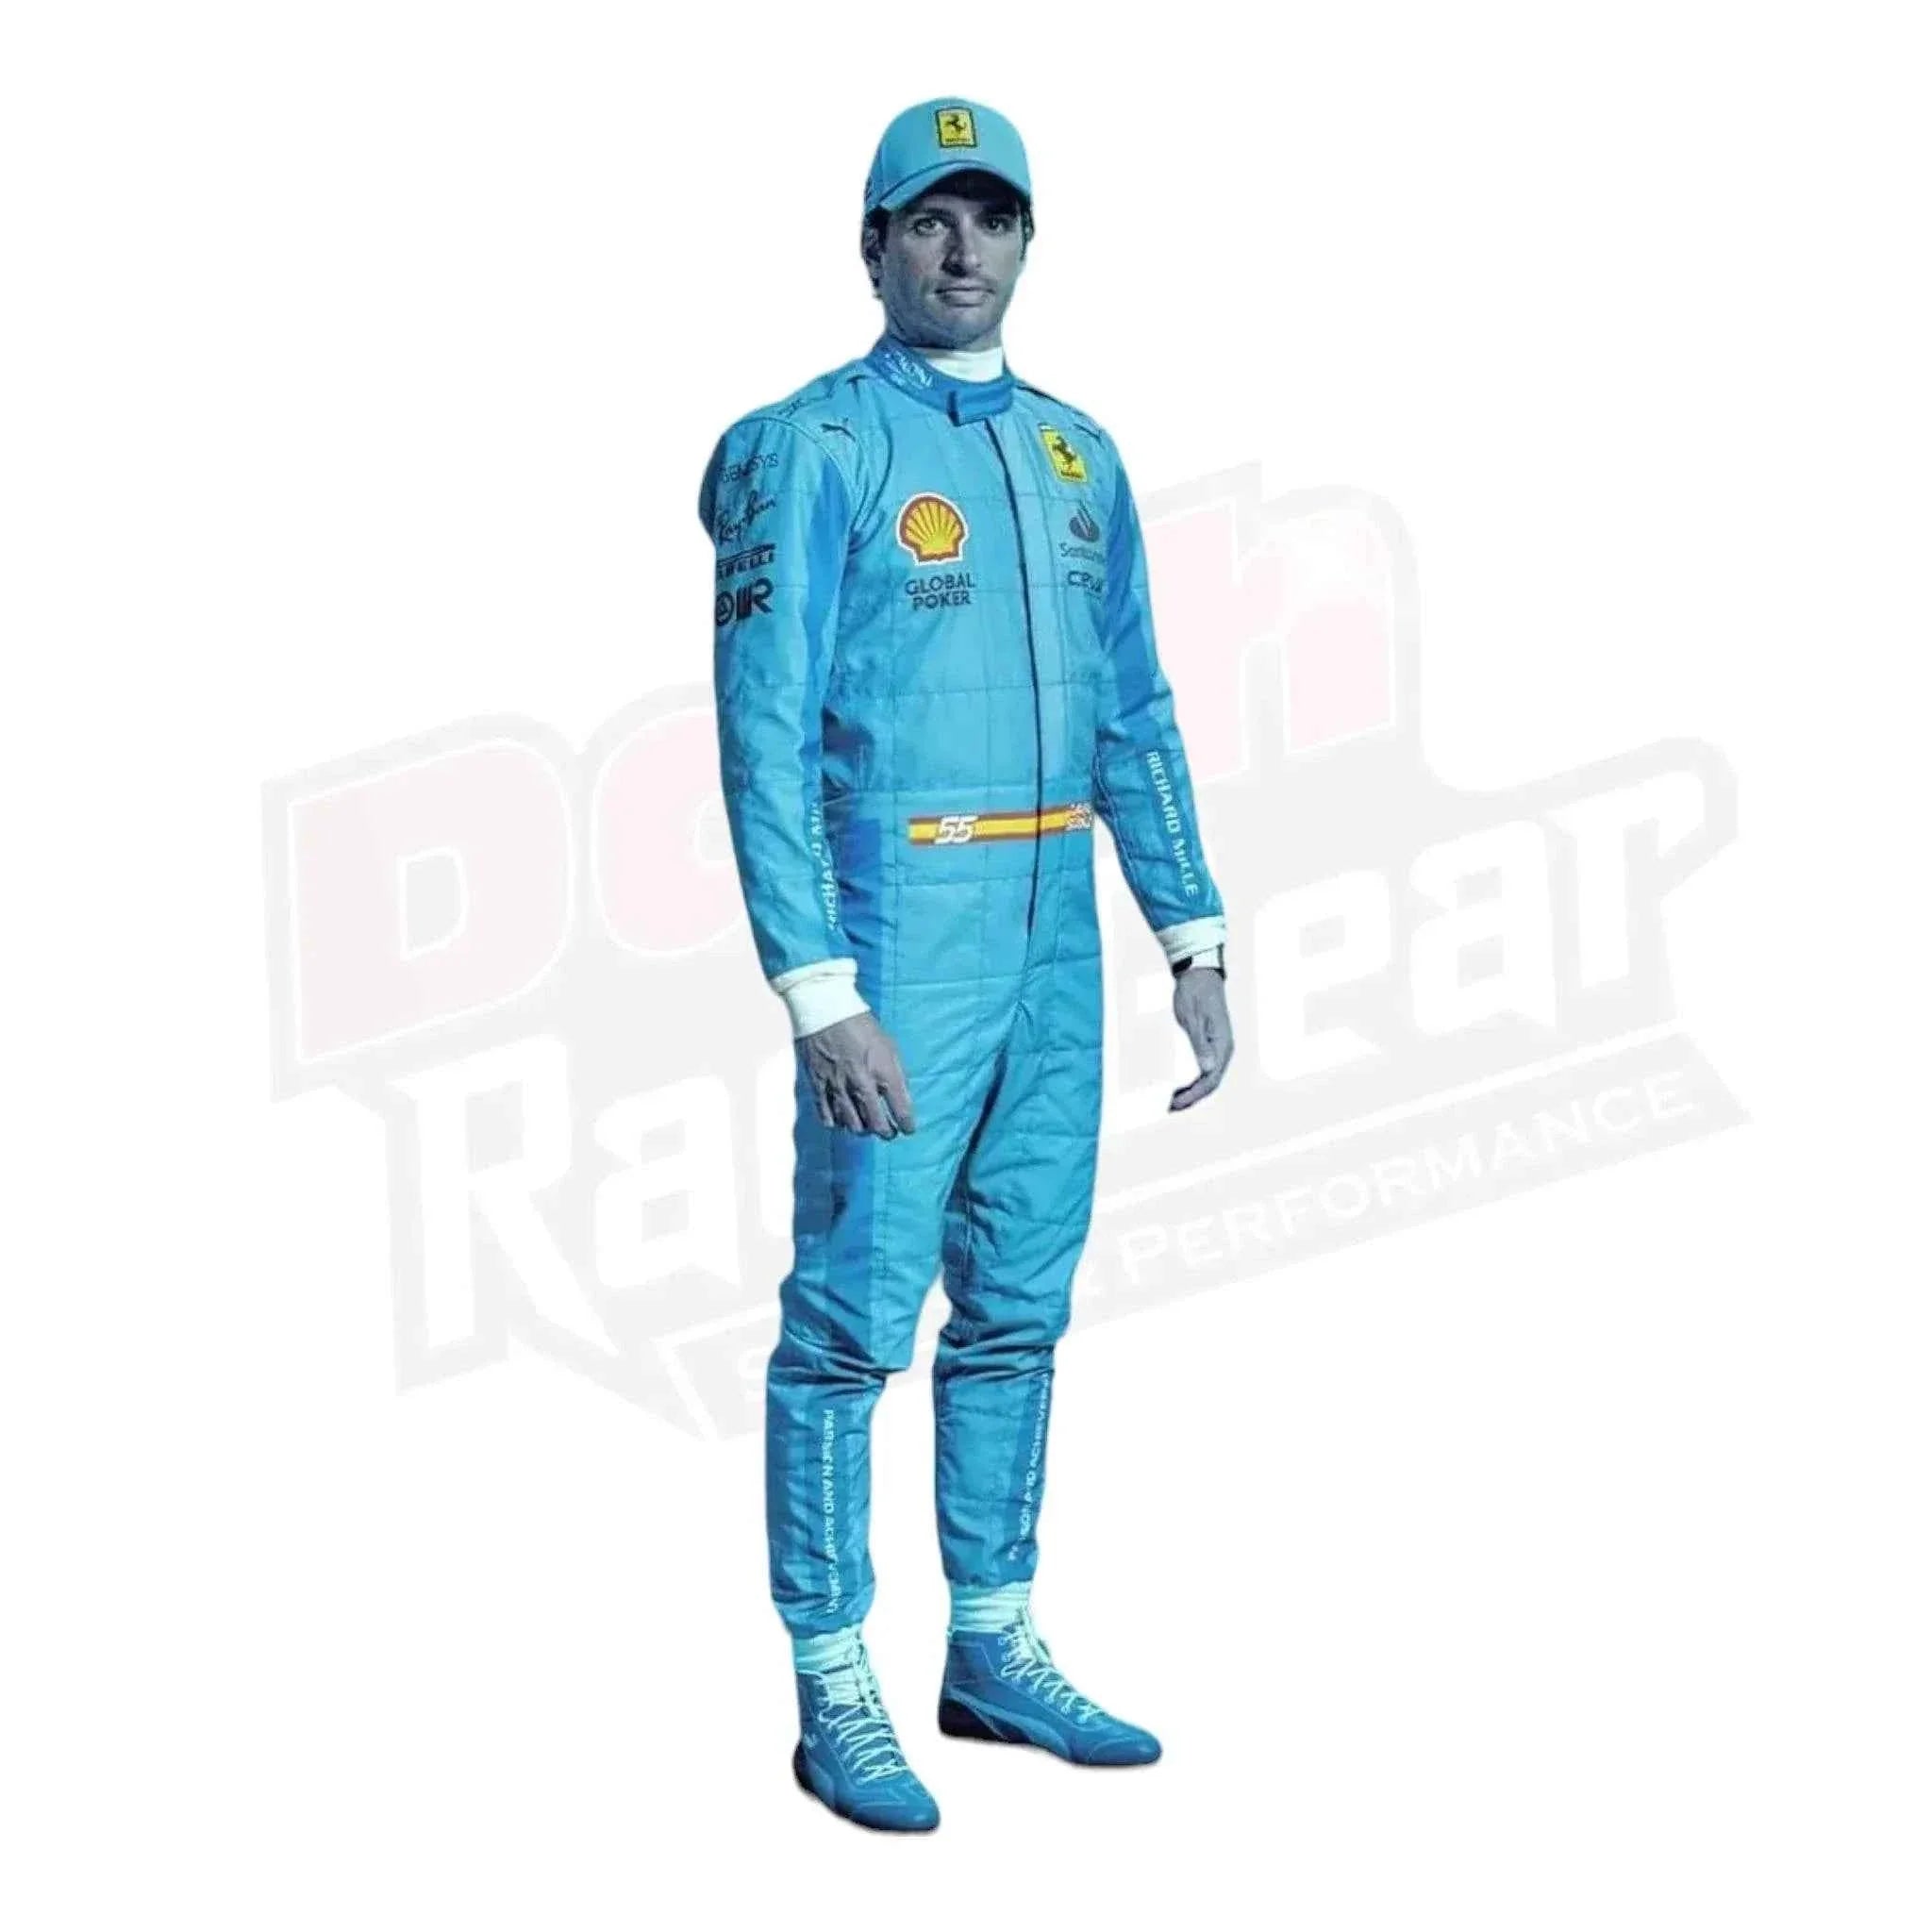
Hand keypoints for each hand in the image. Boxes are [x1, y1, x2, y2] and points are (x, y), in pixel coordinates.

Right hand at [798, 1010, 917, 1137]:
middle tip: (889, 1132)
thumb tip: (900, 1097)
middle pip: (877, 1125)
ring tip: (867, 1126)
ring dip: (863, 1130)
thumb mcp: (889, 1046)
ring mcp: (838, 1088)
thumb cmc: (861, 1026)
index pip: (901, 1110)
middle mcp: (862, 1084)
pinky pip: (828, 1118)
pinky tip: (843, 1119)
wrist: (825, 1011)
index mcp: (883, 1071)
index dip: (908, 1125)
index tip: (908, 1129)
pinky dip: (838, 1123)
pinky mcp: (818, 1087)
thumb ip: (896, 1073)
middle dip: (887, 1133)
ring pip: (853, 1126)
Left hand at [1169, 968, 1232, 1110]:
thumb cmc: (1195, 993)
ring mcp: (1218, 1047)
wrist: (1199, 974)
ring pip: (1208, 1077)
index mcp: (1222, 1045)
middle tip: (1170, 1108)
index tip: (1176, 1103)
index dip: (1194, 1095)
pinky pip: (1204, 1068)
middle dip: (1192, 1098)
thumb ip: (1200, 1044)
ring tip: (1172, 1102)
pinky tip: (1179, 1085)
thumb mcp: (1193, 1018)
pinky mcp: (1210, 1044)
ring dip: (1192, 1091)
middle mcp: (1223, 1049)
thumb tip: (1208, 1069)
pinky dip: (1192, 1080)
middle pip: (1211, 1083)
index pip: (1211, 1079)